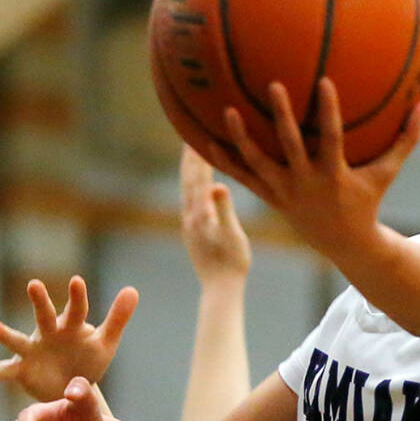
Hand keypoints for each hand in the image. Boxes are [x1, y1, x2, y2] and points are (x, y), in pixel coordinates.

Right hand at [0, 277, 138, 401]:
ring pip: (18, 340)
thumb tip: (133, 289)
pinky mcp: (22, 369)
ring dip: (5, 334)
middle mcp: (49, 333)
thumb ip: (118, 317)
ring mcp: (33, 350)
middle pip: (45, 315)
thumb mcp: (105, 342)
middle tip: (35, 284)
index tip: (77, 281)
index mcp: (72, 326)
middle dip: (40, 301)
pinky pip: (5, 371)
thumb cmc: (88, 359)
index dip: (78, 296)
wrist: (73, 390)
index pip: (77, 309)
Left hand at [181, 145, 250, 282]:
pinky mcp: (193, 231)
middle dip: (189, 155)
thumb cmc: (232, 263)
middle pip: (187, 178)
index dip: (197, 152)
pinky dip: (193, 185)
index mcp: (200, 213)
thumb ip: (224, 209)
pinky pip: (191, 200)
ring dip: (189, 169)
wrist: (220, 289)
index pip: (197, 175)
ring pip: (187, 189)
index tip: (196, 131)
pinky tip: (198, 183)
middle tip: (188, 132)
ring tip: (192, 152)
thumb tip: (217, 185)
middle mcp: (190, 216)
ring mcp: (190, 224)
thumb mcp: (232, 234)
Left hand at [195, 78, 419, 256]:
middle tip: (272, 85)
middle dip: (281, 116)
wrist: (344, 243)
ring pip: (258, 162)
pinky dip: (226, 161)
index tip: (323, 81)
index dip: (328, 111)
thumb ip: (405, 140)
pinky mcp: (270, 197)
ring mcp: (284, 191)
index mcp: (334, 174)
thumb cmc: (367, 201)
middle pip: (290, 146)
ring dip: (241, 138)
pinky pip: (244, 177)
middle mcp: (305, 182)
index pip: (331, 137)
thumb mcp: (387, 173)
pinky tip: (205, 141)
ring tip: (227, 110)